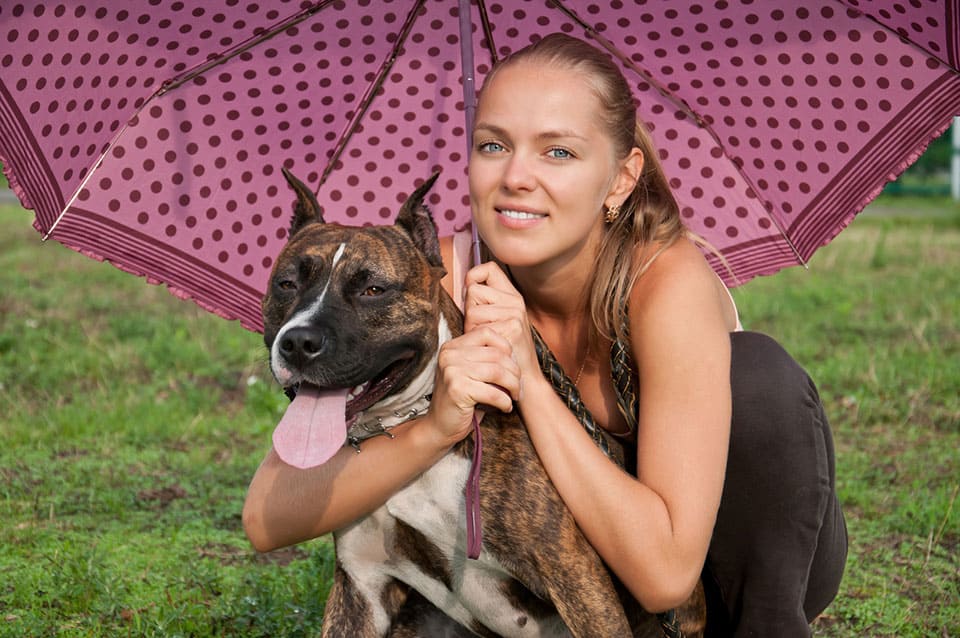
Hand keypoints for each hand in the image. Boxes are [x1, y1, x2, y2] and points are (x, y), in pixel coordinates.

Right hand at [427, 325, 519, 445]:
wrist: (439, 426)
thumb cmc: (461, 400)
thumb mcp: (471, 373)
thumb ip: (486, 359)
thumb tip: (516, 354)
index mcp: (452, 347)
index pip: (487, 333)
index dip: (506, 348)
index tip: (513, 366)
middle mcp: (450, 355)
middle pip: (496, 354)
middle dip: (515, 372)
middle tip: (519, 387)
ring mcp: (452, 371)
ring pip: (498, 372)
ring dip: (513, 386)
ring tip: (515, 396)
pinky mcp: (457, 389)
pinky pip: (493, 392)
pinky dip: (505, 402)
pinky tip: (506, 407)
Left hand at [462, 263, 540, 384]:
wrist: (523, 379)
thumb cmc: (504, 352)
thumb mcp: (497, 322)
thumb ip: (485, 303)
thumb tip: (465, 286)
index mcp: (513, 296)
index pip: (489, 268)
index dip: (474, 276)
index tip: (471, 292)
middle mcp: (515, 301)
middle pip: (474, 290)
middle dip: (469, 310)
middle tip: (481, 329)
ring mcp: (515, 313)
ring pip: (472, 308)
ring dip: (471, 326)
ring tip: (485, 340)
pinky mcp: (511, 325)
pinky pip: (476, 324)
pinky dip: (475, 337)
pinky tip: (488, 347)